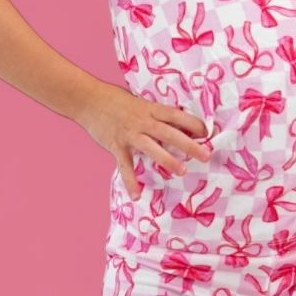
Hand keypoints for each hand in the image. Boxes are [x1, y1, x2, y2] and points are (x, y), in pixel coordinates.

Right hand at [77, 81, 210, 199]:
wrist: (88, 100)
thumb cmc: (115, 100)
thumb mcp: (139, 102)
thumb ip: (155, 114)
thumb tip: (176, 124)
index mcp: (150, 108)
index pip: (176, 115)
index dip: (193, 123)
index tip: (207, 133)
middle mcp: (142, 121)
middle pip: (169, 132)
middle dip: (189, 144)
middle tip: (205, 155)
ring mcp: (129, 134)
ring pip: (151, 148)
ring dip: (168, 160)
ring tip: (182, 171)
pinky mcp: (116, 146)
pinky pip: (125, 166)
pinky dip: (130, 181)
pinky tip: (137, 195)